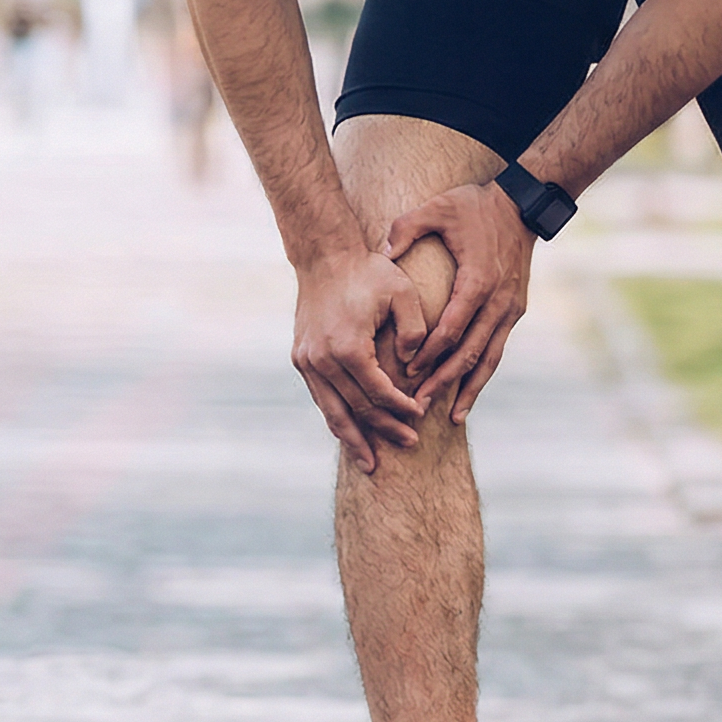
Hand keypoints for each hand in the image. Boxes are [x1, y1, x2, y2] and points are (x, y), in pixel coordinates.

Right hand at [292, 248, 429, 472]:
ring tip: (370, 464)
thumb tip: (414, 366)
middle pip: (356, 409)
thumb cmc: (369, 272)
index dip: (401, 408)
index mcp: (348, 347)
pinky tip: (350, 433)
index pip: (378, 392)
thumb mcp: (402, 292)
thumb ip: (415, 330)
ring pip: (331, 411)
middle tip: (408, 445)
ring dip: (352, 439)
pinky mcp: (301, 359)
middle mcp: (322, 360)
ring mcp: (307, 361)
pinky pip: (321, 397)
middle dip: (383, 430)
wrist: (324, 257)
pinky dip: (336, 417)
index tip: (421, 416)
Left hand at [382, 181, 536, 422]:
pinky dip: (483, 375)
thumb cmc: (474, 206)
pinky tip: (468, 396)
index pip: (451, 328)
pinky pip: (496, 350)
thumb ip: (406, 228)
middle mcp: (498, 302)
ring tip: (450, 417)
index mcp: (477, 281)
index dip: (428, 354)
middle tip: (418, 406)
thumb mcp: (438, 208)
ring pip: (488, 359)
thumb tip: (381, 252)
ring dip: (468, 389)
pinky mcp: (514, 312)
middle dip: (443, 382)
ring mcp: (509, 310)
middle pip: (469, 353)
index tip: (406, 372)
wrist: (521, 206)